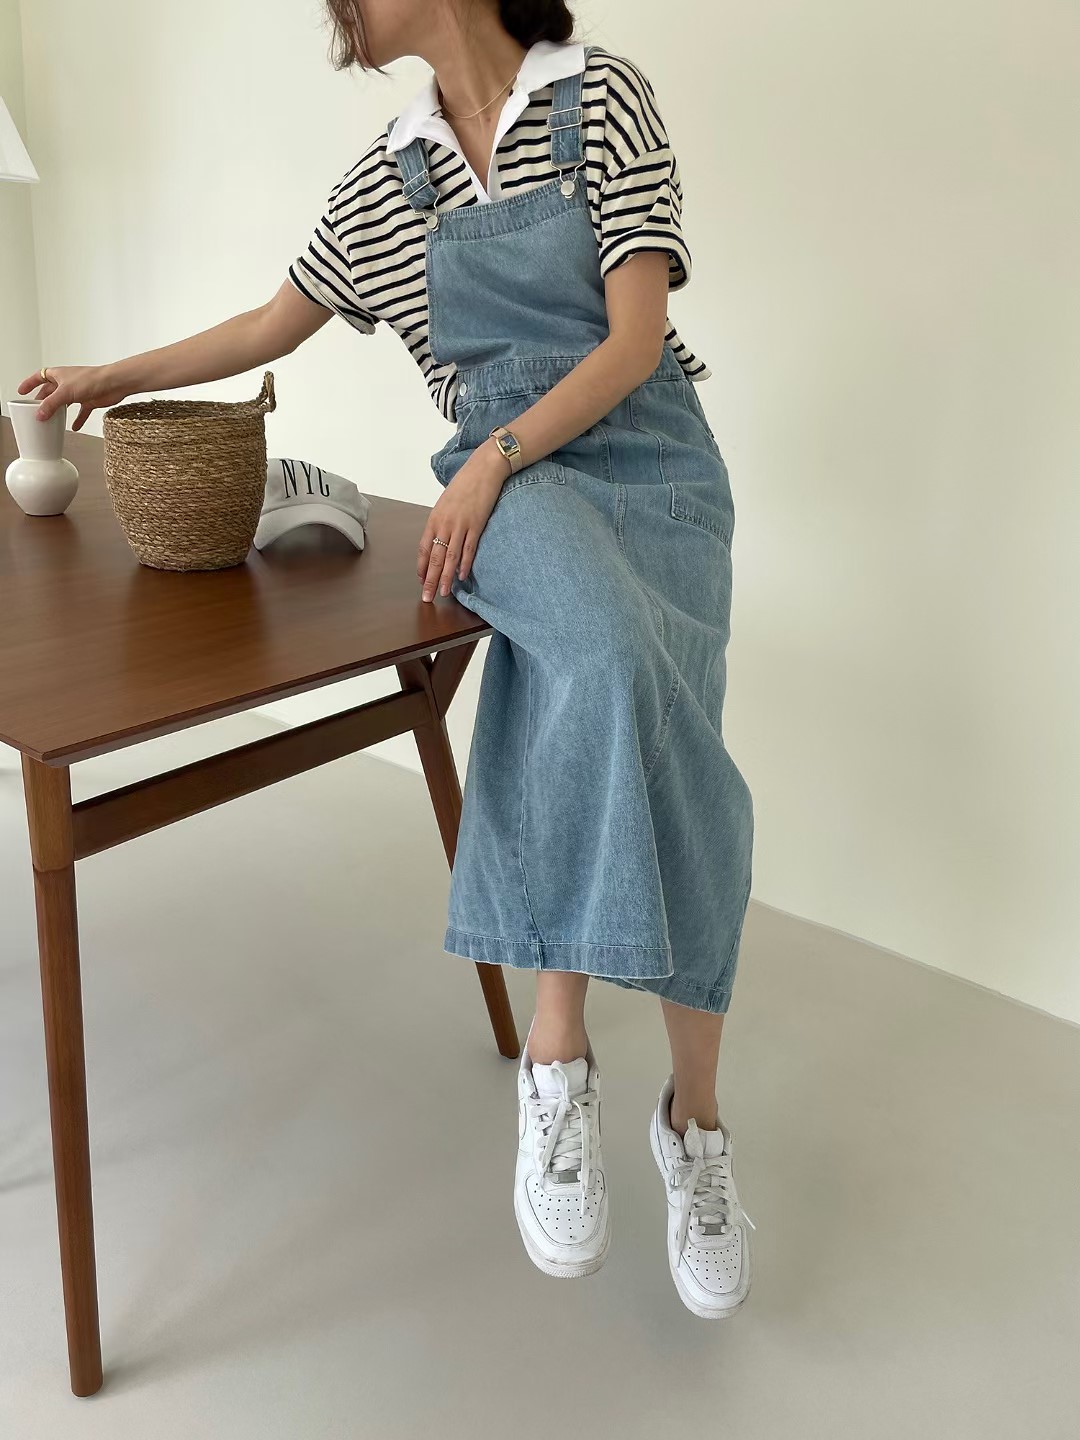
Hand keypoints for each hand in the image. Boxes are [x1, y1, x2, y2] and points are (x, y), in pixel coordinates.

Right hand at [16, 364, 132, 430]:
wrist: (114, 383)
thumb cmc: (91, 380)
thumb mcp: (65, 393)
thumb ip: (51, 405)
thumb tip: (39, 415)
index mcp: (59, 374)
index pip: (39, 377)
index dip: (29, 384)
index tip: (22, 391)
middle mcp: (68, 382)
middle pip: (51, 391)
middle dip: (43, 400)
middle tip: (35, 409)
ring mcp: (79, 391)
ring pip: (65, 402)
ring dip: (58, 410)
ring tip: (51, 419)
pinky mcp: (90, 400)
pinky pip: (81, 411)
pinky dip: (77, 419)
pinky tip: (74, 427)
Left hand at [418, 442, 508, 601]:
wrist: (483, 469)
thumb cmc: (465, 484)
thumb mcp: (446, 502)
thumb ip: (442, 521)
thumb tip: (441, 538)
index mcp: (434, 518)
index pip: (424, 548)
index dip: (422, 567)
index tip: (421, 580)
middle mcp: (444, 524)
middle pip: (434, 557)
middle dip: (430, 579)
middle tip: (427, 597)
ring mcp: (460, 525)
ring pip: (449, 558)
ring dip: (445, 577)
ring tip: (443, 592)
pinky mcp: (476, 525)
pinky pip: (468, 550)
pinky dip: (464, 565)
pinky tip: (460, 577)